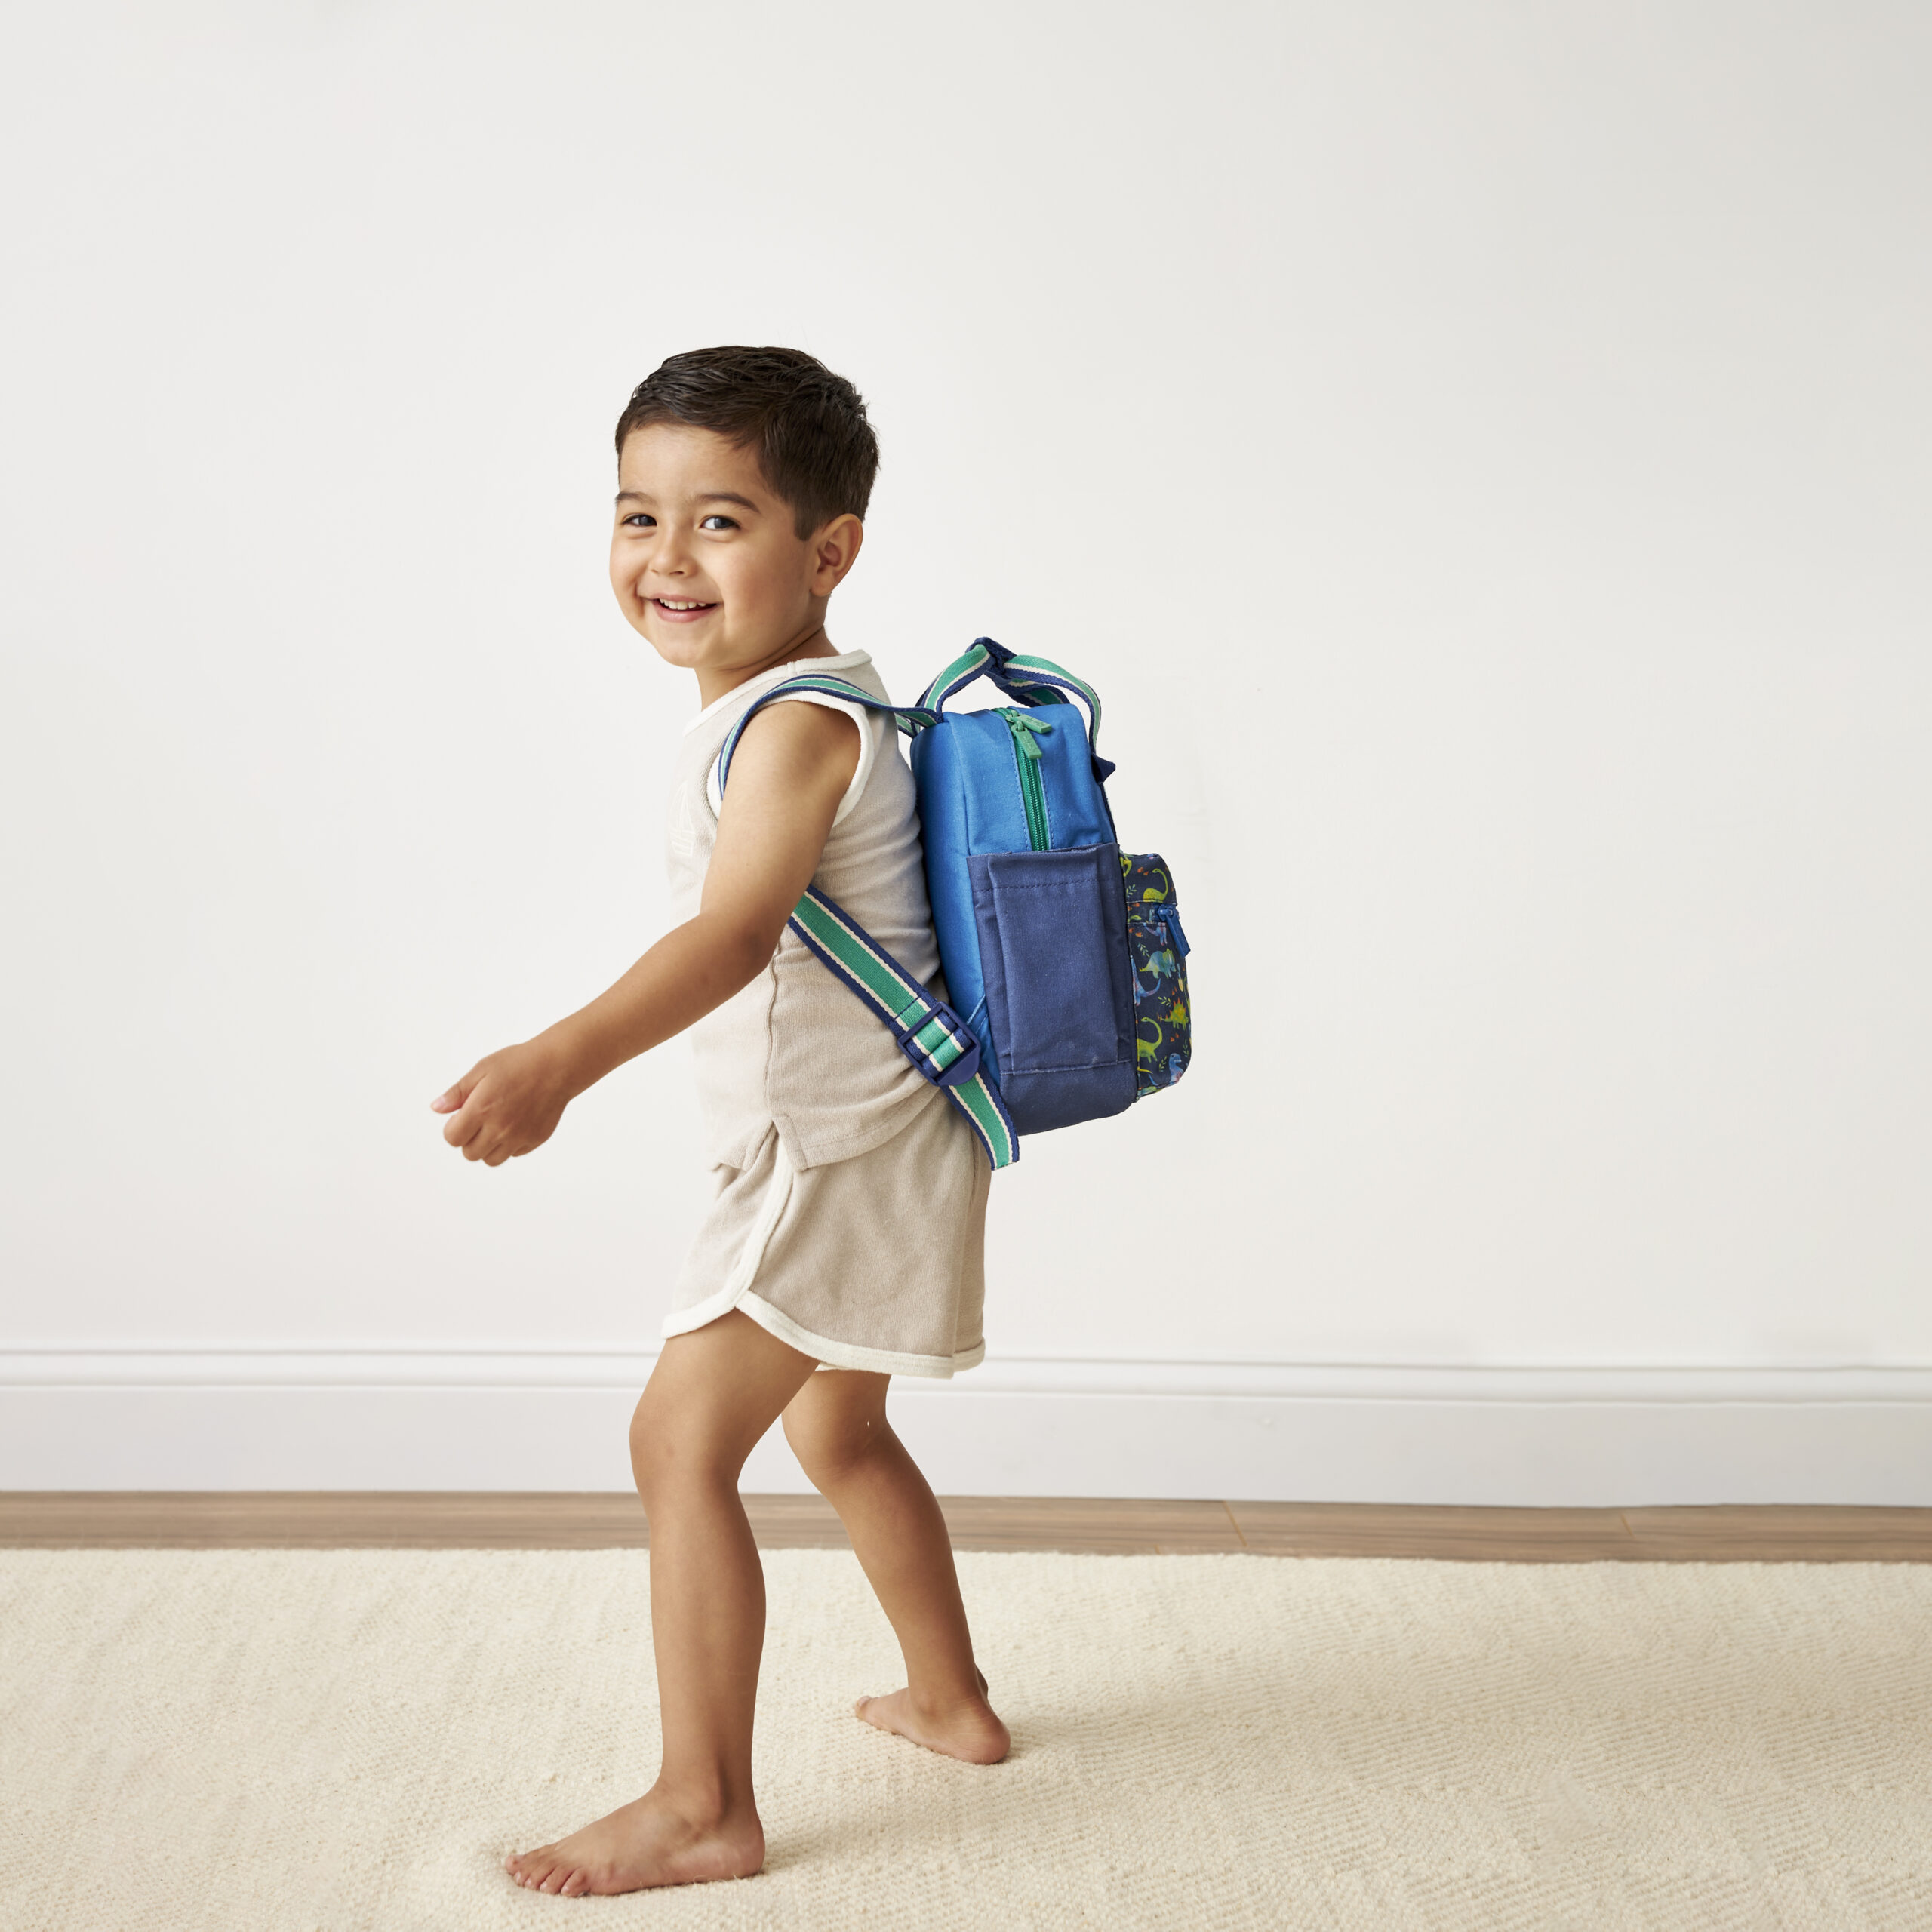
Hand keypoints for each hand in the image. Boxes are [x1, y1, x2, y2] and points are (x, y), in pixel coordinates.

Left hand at [431, 1039, 573, 1165]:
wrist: (557, 1066)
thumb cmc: (519, 1063)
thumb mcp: (482, 1069)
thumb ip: (457, 1092)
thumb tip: (437, 1108)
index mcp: (481, 1110)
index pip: (452, 1138)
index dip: (453, 1128)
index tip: (461, 1116)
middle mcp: (499, 1128)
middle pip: (470, 1153)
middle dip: (469, 1139)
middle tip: (480, 1119)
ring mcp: (519, 1137)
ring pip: (491, 1159)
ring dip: (488, 1147)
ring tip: (496, 1125)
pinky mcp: (535, 1140)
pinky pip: (514, 1153)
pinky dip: (509, 1145)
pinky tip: (515, 1123)